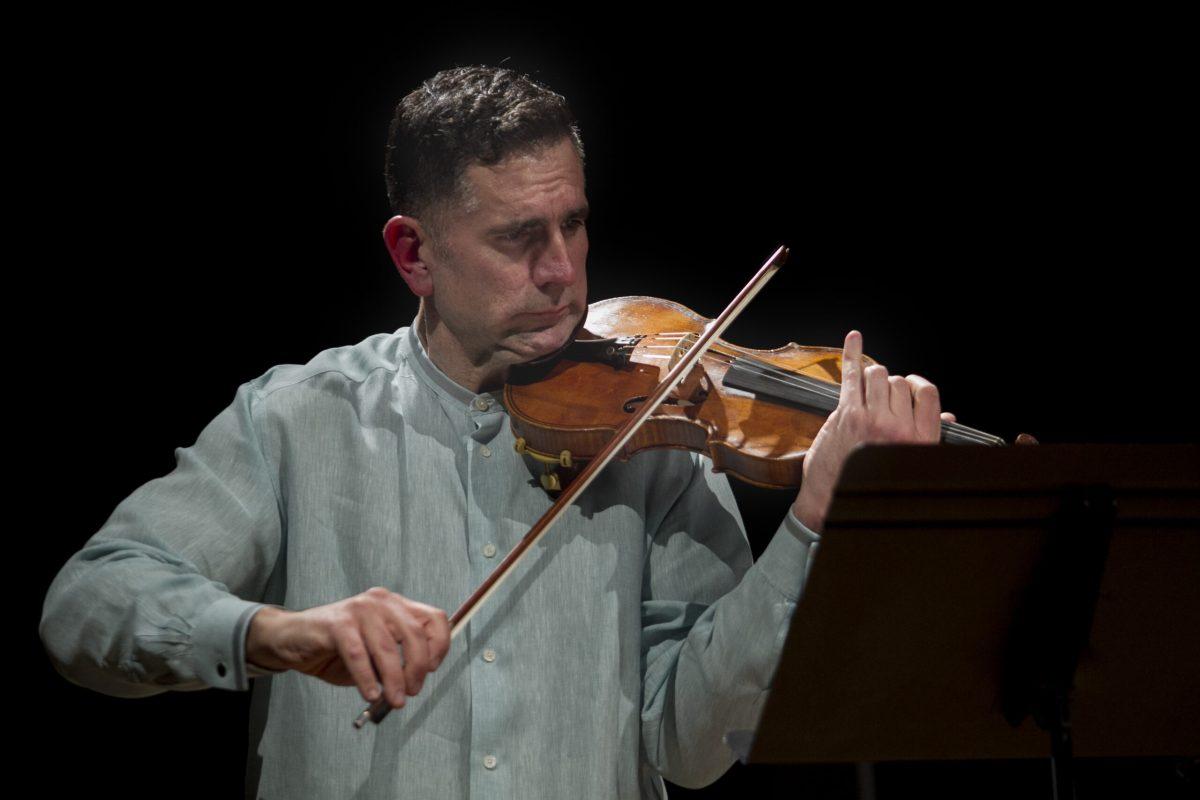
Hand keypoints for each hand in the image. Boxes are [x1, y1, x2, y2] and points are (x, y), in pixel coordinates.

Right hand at [245, 588, 450, 708]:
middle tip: (411, 692)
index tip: (431, 671)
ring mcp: (359, 610)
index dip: (439, 646)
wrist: (291, 639)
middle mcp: (381, 602)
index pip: (433, 618)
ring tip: (393, 700)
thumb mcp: (375, 653)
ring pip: (388, 647)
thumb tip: (414, 683)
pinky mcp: (336, 623)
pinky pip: (358, 654)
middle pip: (415, 634)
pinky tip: (370, 693)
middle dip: (417, 668)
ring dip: (394, 679)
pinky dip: (367, 677)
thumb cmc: (336, 648)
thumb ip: (397, 660)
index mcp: (396, 605)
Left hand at [791, 330, 954, 532]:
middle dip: (890, 386)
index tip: (910, 386)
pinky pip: (853, 374)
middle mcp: (900, 428)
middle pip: (901, 383)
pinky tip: (854, 338)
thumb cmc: (869, 484)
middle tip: (878, 400)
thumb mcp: (909, 463)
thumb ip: (929, 436)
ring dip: (873, 378)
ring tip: (866, 392)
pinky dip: (852, 352)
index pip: (929, 394)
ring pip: (880, 375)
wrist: (835, 500)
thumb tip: (949, 417)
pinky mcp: (847, 414)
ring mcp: (873, 419)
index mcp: (921, 440)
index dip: (918, 385)